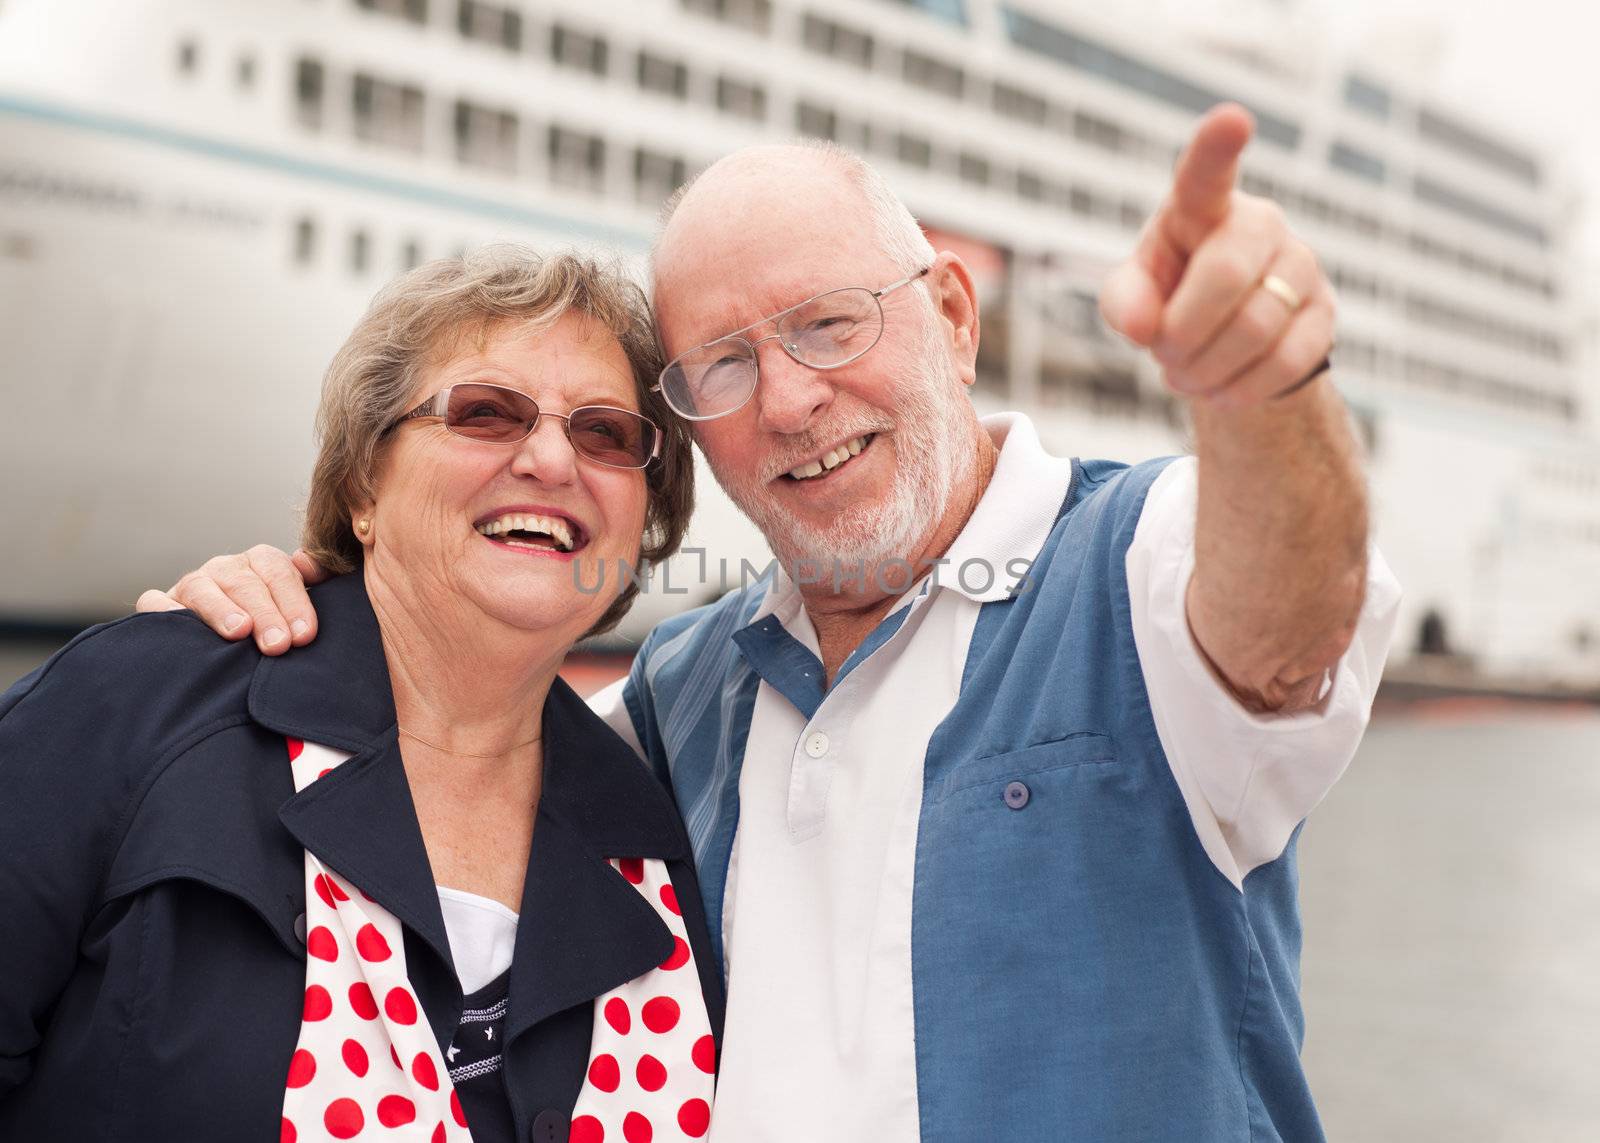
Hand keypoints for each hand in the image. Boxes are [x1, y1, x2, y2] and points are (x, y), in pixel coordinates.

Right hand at [135, 547, 328, 654]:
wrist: (230, 641)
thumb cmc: (272, 624)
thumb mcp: (295, 602)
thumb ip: (311, 581)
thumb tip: (313, 564)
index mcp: (260, 563)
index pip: (278, 572)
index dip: (294, 601)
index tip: (304, 634)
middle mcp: (225, 569)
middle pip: (244, 583)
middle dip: (265, 614)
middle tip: (279, 645)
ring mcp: (191, 586)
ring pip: (202, 588)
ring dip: (221, 610)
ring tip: (240, 632)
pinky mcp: (159, 605)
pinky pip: (154, 603)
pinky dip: (163, 612)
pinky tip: (180, 627)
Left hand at [1099, 103, 1334, 407]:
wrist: (1222, 341)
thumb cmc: (1170, 298)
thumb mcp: (1133, 296)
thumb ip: (1124, 302)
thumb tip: (1142, 326)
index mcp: (1203, 208)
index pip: (1207, 173)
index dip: (1217, 147)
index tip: (1232, 119)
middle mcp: (1261, 223)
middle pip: (1225, 275)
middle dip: (1183, 331)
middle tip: (1164, 354)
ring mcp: (1301, 265)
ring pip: (1256, 326)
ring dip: (1206, 368)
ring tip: (1185, 374)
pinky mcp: (1325, 313)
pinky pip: (1286, 360)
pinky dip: (1241, 388)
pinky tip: (1220, 389)